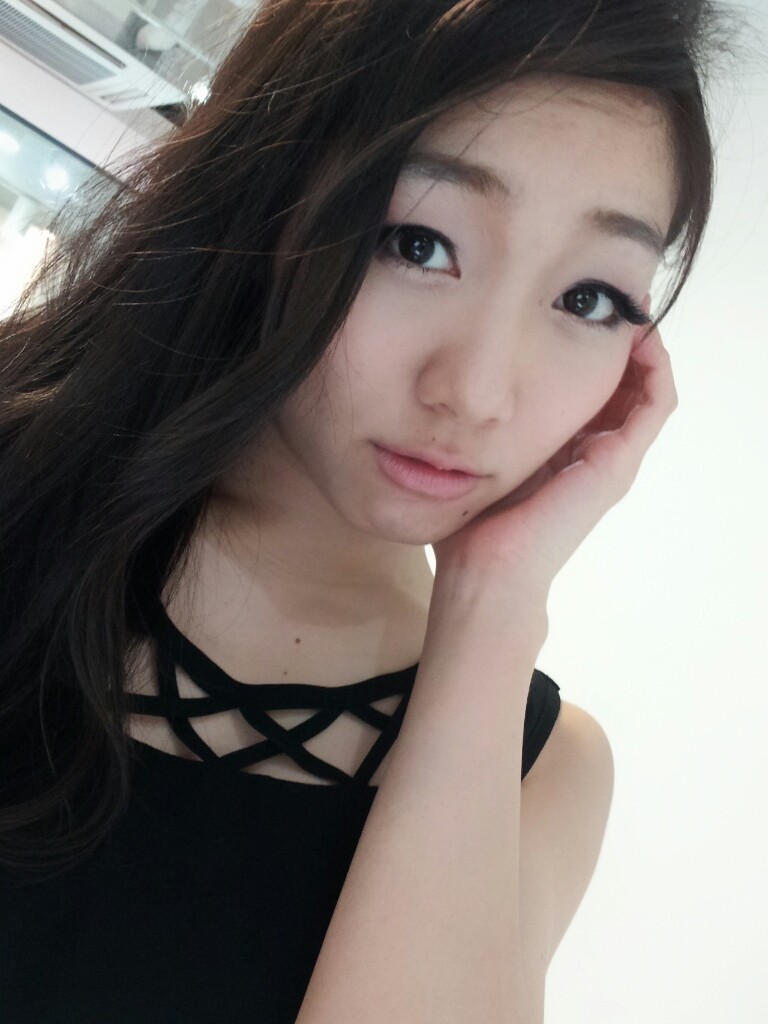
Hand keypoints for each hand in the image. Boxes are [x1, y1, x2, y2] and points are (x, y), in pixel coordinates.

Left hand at [431, 308, 677, 593]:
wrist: (486, 569)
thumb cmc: (472, 523)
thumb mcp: (473, 458)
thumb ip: (474, 429)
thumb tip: (445, 390)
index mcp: (562, 451)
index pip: (587, 388)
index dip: (587, 347)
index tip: (570, 305)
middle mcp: (593, 452)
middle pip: (619, 383)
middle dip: (615, 337)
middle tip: (607, 294)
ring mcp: (611, 459)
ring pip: (644, 388)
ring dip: (641, 344)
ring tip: (628, 304)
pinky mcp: (618, 463)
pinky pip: (654, 404)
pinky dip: (654, 366)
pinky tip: (638, 333)